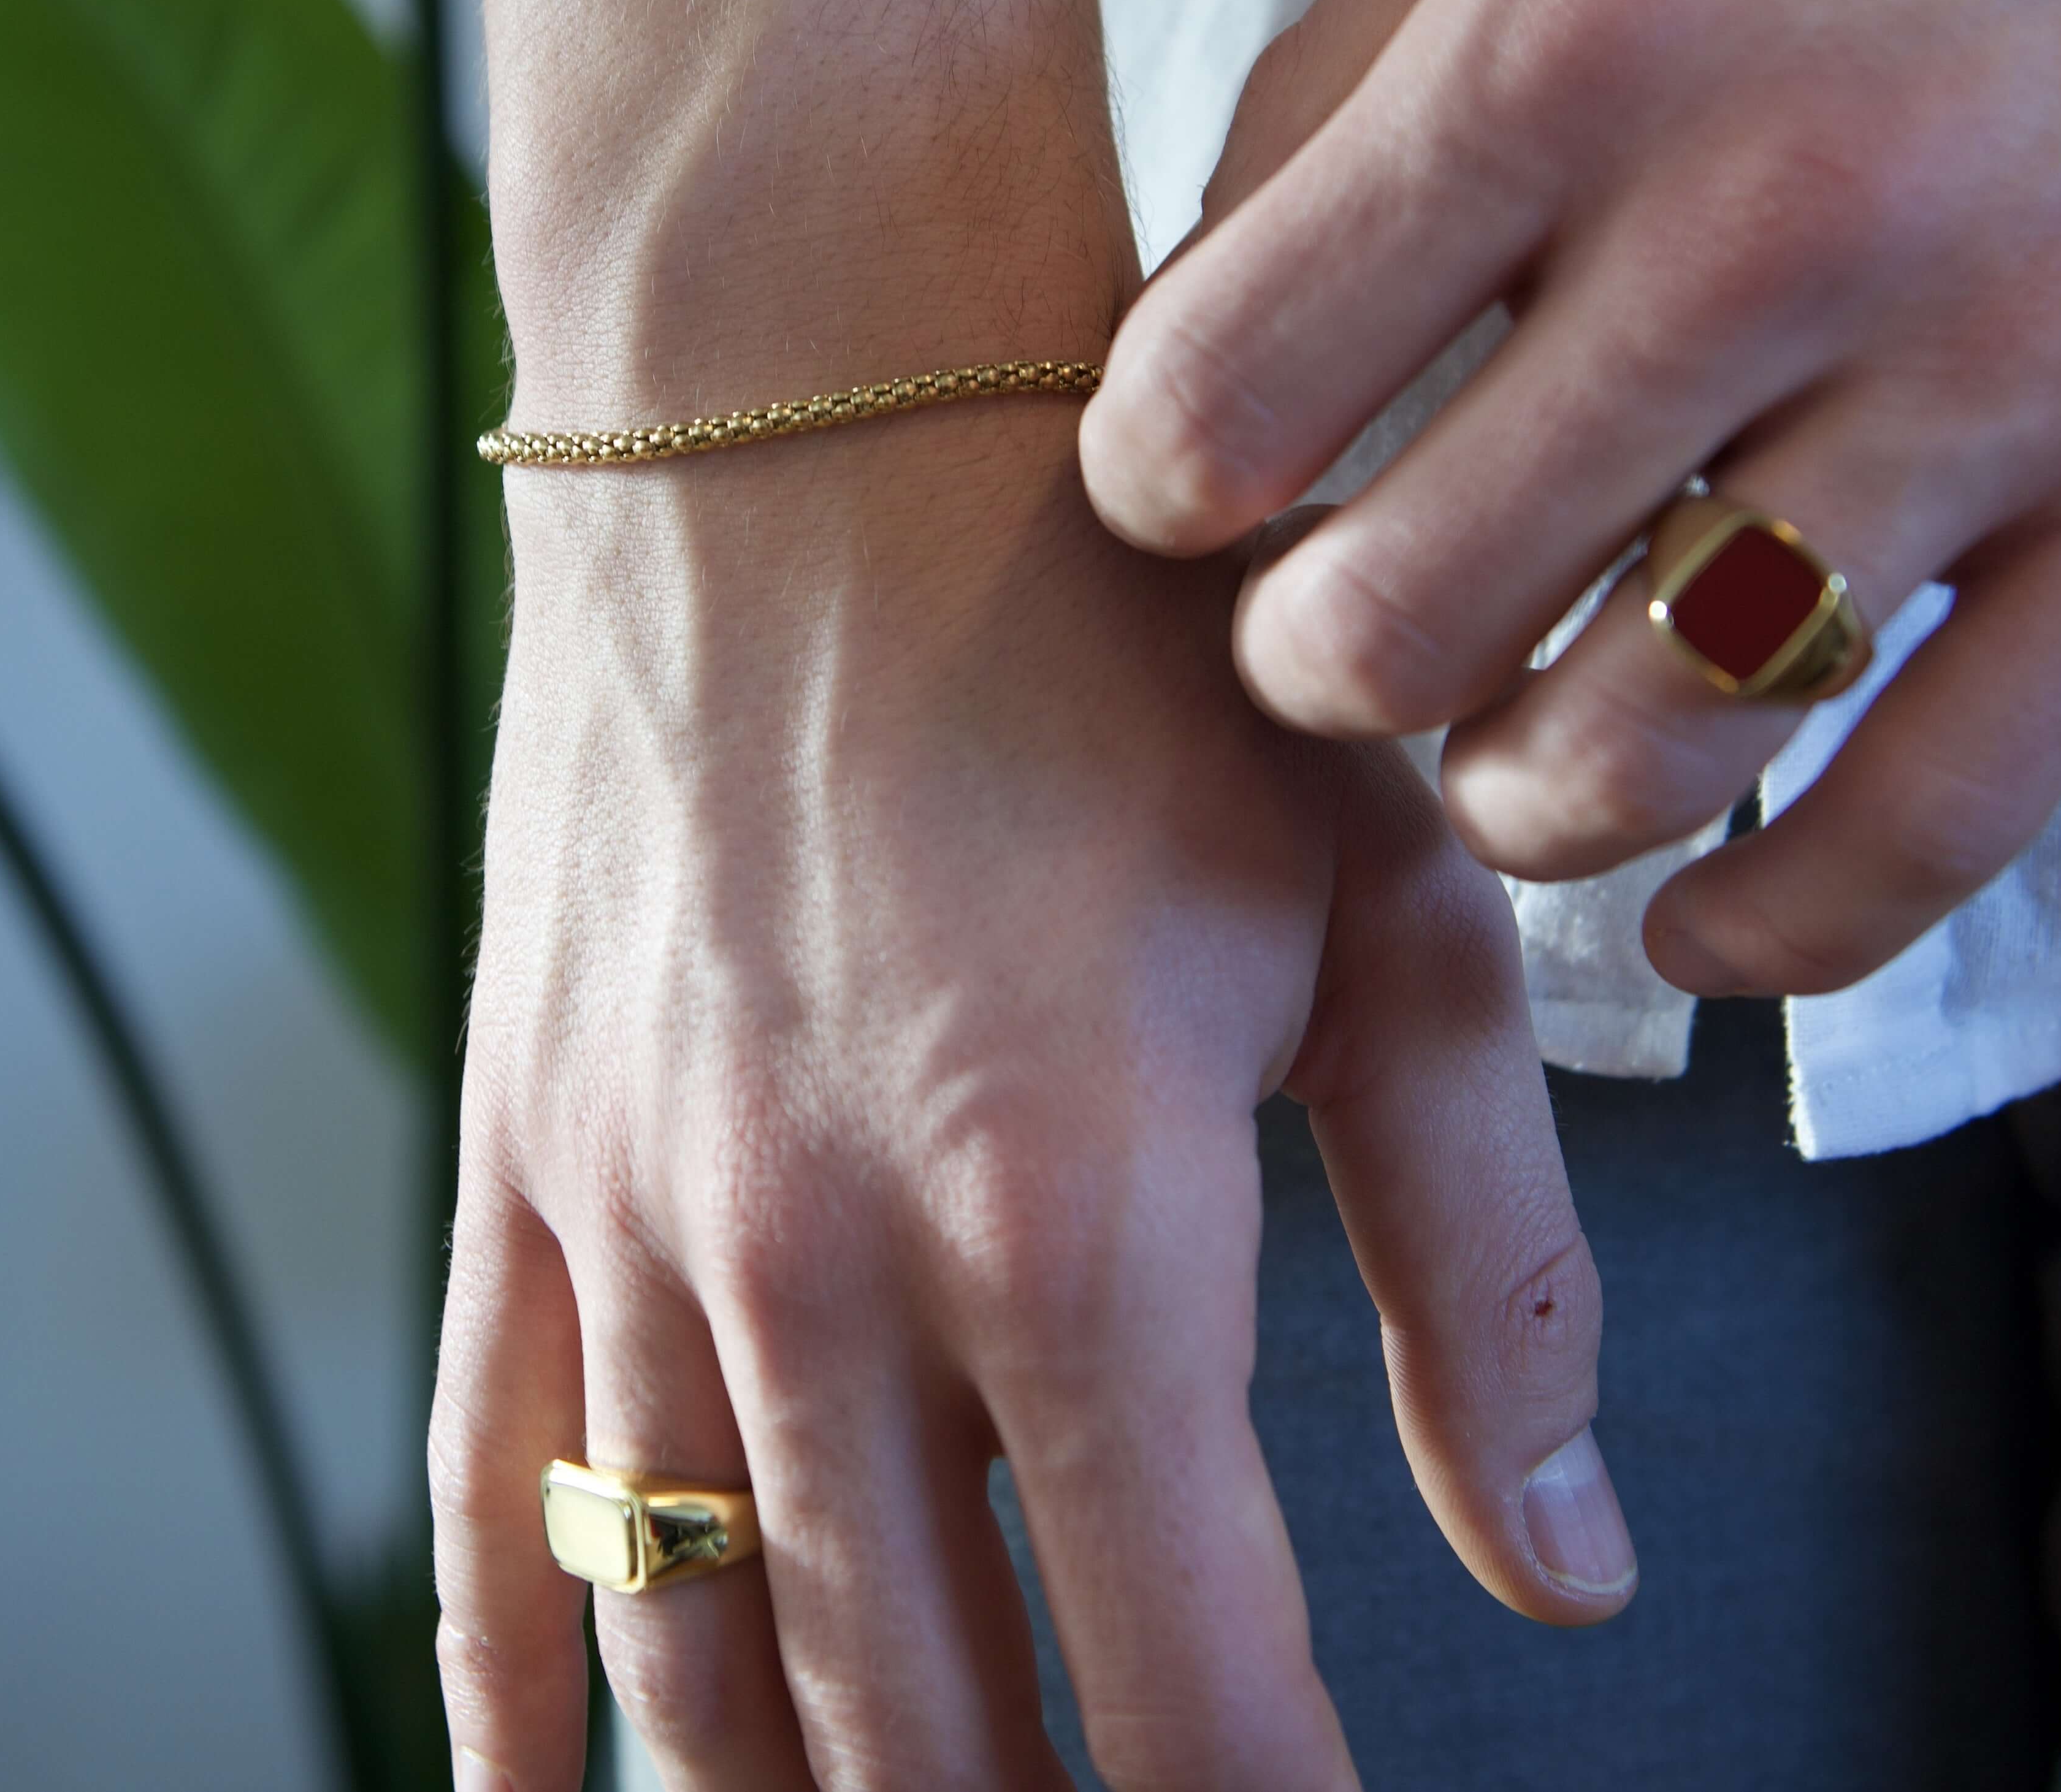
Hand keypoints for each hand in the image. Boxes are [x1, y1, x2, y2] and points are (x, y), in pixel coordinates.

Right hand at [439, 428, 1628, 1791]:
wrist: (823, 400)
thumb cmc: (1136, 632)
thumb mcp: (1382, 911)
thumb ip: (1485, 1268)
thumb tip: (1570, 1572)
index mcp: (1077, 1223)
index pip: (1194, 1696)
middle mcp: (828, 1265)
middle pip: (926, 1725)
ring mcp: (644, 1217)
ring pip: (704, 1657)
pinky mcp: (521, 1147)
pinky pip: (491, 1488)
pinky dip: (525, 1688)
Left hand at [1082, 0, 2060, 1000]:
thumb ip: (1359, 54)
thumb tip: (1194, 294)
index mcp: (1585, 30)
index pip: (1233, 375)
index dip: (1156, 483)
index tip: (1185, 498)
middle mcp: (1775, 218)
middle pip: (1406, 614)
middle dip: (1313, 674)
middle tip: (1333, 644)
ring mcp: (1998, 382)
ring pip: (1643, 751)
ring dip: (1517, 806)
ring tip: (1503, 759)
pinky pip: (1931, 824)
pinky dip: (1778, 933)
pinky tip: (1699, 927)